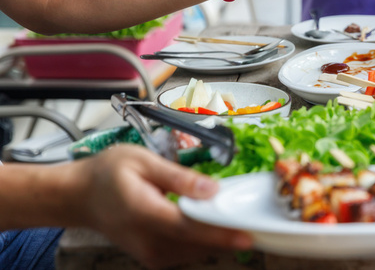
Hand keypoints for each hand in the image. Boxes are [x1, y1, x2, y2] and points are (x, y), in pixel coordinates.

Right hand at [70, 145, 250, 268]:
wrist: (80, 196)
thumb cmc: (107, 174)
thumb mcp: (142, 161)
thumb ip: (179, 177)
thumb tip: (212, 189)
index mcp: (143, 213)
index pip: (189, 228)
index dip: (220, 233)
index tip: (248, 234)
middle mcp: (147, 241)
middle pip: (197, 244)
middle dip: (227, 233)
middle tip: (251, 217)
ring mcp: (150, 253)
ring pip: (195, 251)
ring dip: (218, 237)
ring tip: (234, 216)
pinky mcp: (154, 256)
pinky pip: (187, 252)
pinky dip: (203, 240)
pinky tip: (211, 222)